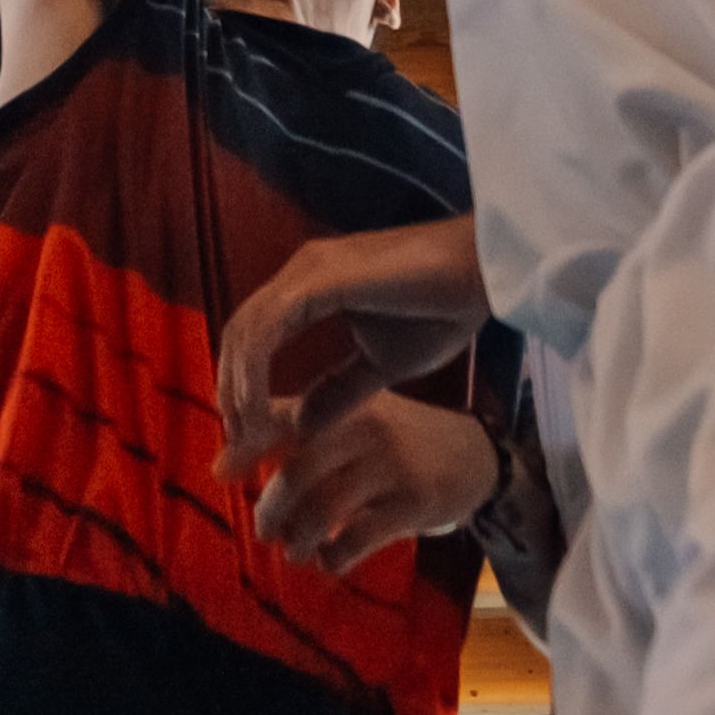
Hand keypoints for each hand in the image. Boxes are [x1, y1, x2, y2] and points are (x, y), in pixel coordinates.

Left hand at [216, 214, 493, 481]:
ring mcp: (308, 270)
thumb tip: (303, 427)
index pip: (256, 334)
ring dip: (238, 387)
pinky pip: (268, 329)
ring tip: (248, 436)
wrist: (484, 276)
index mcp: (312, 285)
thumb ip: (339, 390)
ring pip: (246, 331)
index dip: (242, 383)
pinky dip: (255, 372)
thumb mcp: (381, 365)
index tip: (246, 434)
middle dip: (230, 390)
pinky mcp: (320, 278)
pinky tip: (262, 412)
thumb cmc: (443, 310)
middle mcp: (302, 271)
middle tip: (237, 444)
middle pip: (239, 333)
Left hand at [243, 384, 501, 578]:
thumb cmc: (399, 441)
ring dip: (300, 539)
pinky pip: (359, 538)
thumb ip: (301, 432)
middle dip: (272, 510)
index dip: (244, 447)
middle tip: (266, 532)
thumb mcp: (358, 417)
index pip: (281, 420)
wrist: (477, 455)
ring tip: (295, 551)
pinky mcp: (415, 502)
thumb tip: (225, 463)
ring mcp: (392, 465)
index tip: (219, 475)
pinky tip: (331, 561)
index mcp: (344, 405)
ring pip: (324, 509)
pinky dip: (335, 557)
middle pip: (298, 473)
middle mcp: (365, 428)